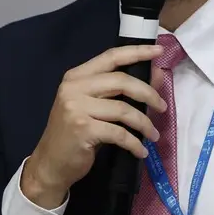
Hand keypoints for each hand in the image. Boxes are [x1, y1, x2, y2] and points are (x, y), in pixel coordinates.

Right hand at [22, 45, 168, 208]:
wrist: (50, 163)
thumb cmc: (74, 133)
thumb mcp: (95, 107)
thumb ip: (121, 90)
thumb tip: (157, 75)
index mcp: (76, 76)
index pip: (111, 57)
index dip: (137, 52)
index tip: (158, 51)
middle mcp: (74, 88)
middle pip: (121, 81)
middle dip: (148, 94)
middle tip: (162, 107)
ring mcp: (76, 108)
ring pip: (123, 109)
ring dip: (144, 123)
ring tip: (153, 134)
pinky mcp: (82, 129)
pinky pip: (119, 133)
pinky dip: (134, 143)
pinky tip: (140, 150)